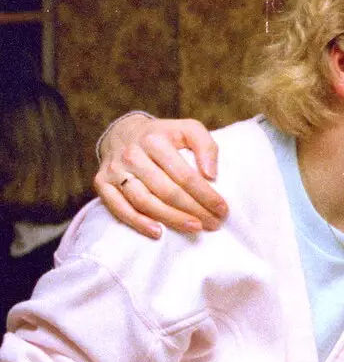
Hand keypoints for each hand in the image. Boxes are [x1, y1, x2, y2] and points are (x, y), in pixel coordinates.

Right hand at [94, 114, 226, 237]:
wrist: (123, 133)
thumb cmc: (164, 136)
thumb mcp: (188, 129)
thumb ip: (206, 146)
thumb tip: (211, 174)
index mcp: (155, 140)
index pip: (184, 175)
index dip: (206, 195)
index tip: (223, 209)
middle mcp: (132, 154)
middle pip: (167, 191)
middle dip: (194, 210)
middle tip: (214, 223)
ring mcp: (115, 170)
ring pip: (144, 202)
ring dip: (172, 219)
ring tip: (195, 228)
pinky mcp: (101, 183)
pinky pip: (119, 208)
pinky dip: (138, 222)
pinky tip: (158, 232)